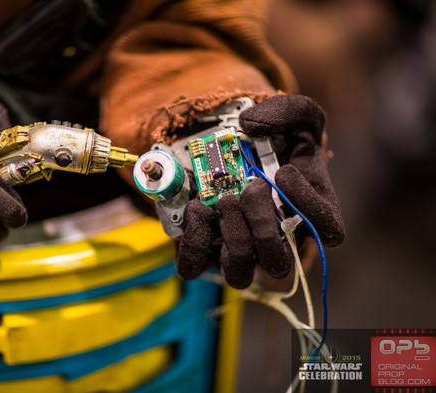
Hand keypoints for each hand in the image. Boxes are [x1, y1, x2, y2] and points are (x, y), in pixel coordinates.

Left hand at [176, 95, 344, 288]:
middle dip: (263, 227)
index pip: (329, 232)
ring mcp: (242, 247)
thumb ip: (288, 110)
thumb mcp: (294, 114)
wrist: (235, 149)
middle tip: (252, 189)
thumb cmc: (274, 138)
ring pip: (240, 273)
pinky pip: (197, 263)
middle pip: (279, 263)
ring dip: (232, 238)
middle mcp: (277, 238)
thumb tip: (252, 125)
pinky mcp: (207, 247)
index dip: (310, 209)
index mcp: (307, 210)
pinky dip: (194, 238)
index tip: (284, 172)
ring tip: (225, 201)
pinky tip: (197, 206)